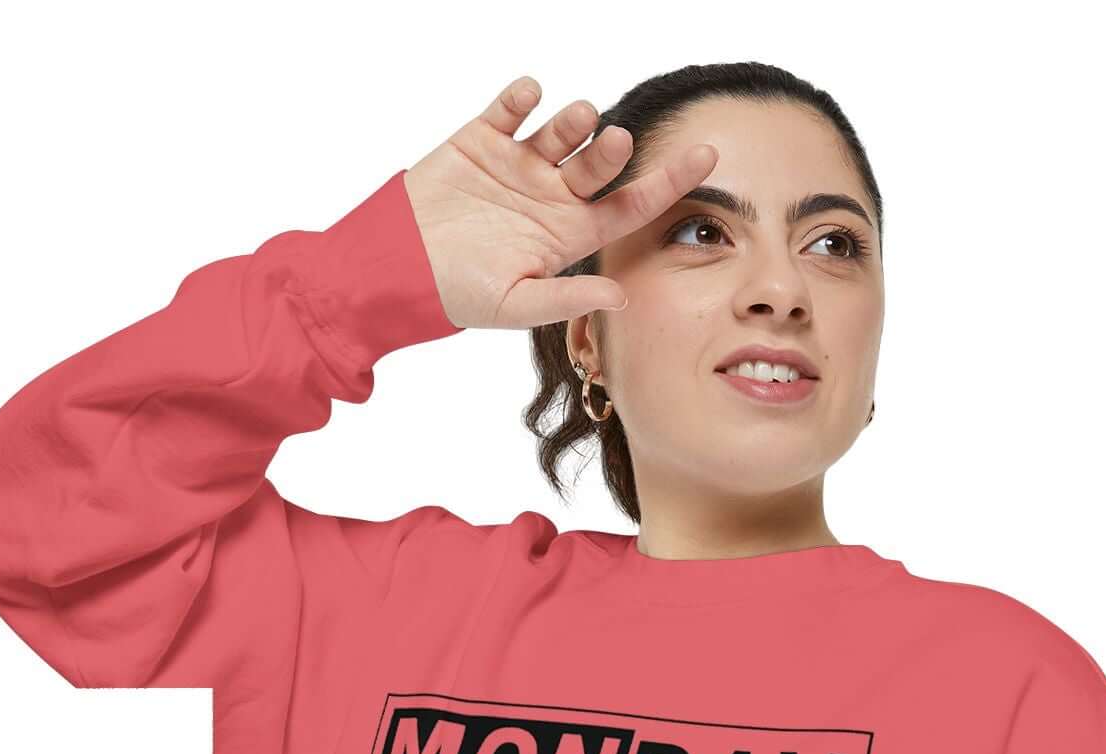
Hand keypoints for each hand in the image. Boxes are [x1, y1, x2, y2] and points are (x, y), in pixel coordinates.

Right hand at [403, 76, 717, 331]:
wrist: (397, 267)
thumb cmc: (459, 294)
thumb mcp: (516, 305)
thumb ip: (567, 297)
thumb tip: (622, 294)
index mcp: (569, 234)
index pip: (630, 205)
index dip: (669, 182)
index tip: (707, 159)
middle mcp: (552, 195)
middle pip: (598, 165)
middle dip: (610, 151)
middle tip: (614, 141)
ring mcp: (519, 164)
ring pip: (560, 131)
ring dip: (573, 121)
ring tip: (579, 118)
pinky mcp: (482, 139)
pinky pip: (509, 109)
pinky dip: (521, 97)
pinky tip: (528, 96)